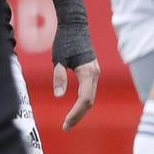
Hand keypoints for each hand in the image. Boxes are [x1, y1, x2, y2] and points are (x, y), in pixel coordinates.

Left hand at [47, 0, 97, 127]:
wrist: (75, 26)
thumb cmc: (66, 41)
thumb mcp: (58, 60)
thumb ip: (59, 78)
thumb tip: (60, 96)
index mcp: (88, 72)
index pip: (85, 99)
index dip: (76, 113)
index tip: (65, 124)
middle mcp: (95, 75)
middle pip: (89, 102)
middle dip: (78, 116)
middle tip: (65, 127)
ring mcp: (95, 74)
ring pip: (91, 98)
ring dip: (81, 110)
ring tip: (69, 121)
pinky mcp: (92, 73)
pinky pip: (89, 92)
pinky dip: (83, 103)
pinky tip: (74, 109)